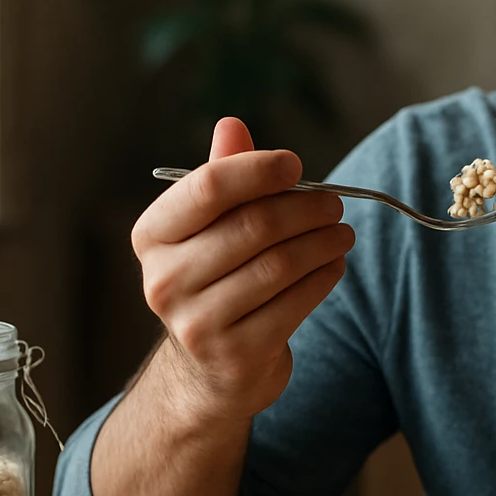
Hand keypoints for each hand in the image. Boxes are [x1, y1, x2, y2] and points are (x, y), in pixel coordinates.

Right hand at [131, 117, 355, 422]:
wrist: (208, 371)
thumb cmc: (215, 280)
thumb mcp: (208, 229)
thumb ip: (220, 178)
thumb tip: (231, 124)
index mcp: (153, 236)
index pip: (209, 187)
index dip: (259, 170)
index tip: (296, 165)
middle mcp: (165, 280)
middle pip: (254, 225)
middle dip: (305, 209)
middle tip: (335, 204)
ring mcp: (197, 323)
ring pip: (280, 265)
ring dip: (323, 242)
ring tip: (342, 233)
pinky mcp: (235, 354)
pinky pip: (295, 303)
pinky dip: (324, 277)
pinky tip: (334, 265)